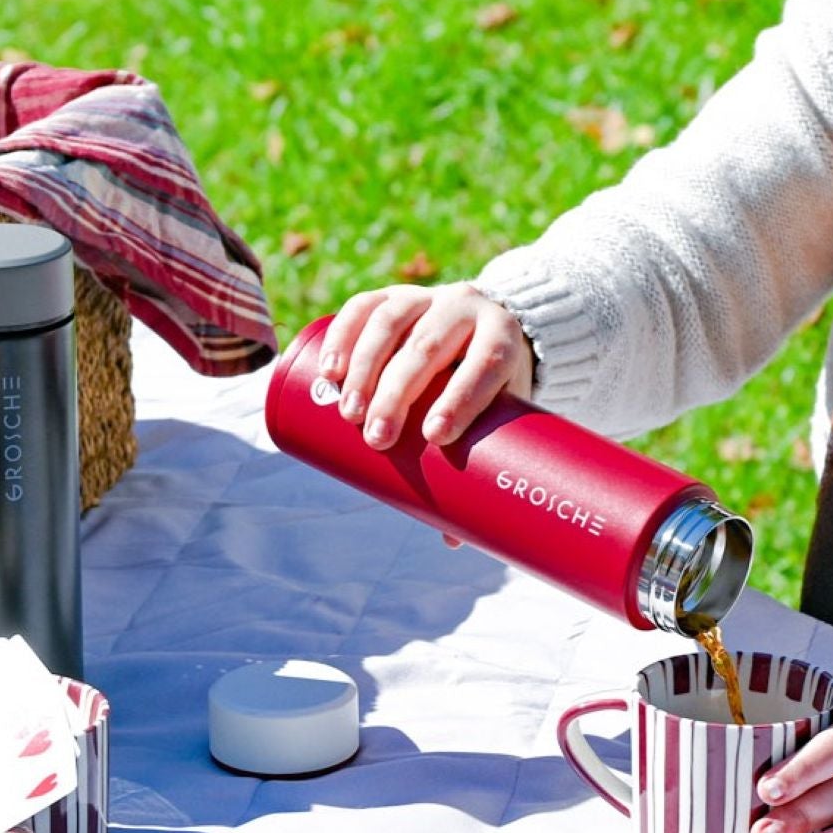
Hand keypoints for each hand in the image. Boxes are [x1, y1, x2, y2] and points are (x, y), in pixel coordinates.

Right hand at [322, 283, 534, 447]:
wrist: (489, 324)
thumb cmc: (493, 386)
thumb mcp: (499, 413)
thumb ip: (479, 465)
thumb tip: (452, 538)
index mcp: (503, 338)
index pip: (486, 363)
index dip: (462, 398)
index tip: (436, 437)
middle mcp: (468, 307)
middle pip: (430, 348)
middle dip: (398, 394)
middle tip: (377, 438)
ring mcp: (429, 297)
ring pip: (393, 323)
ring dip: (365, 368)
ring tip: (348, 413)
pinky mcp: (396, 294)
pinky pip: (365, 306)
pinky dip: (343, 335)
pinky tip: (329, 369)